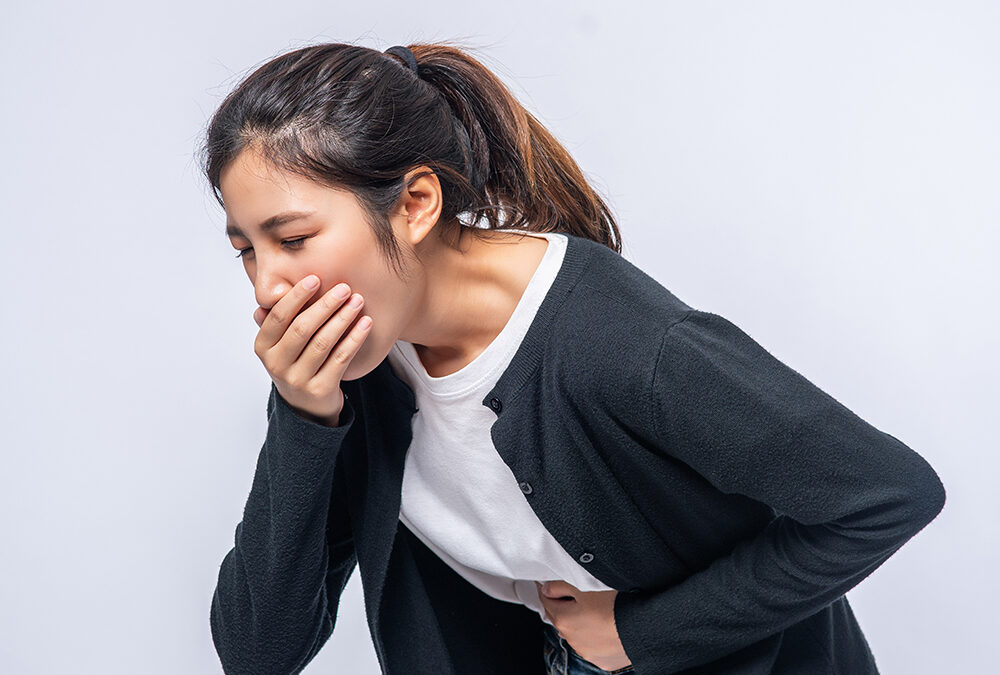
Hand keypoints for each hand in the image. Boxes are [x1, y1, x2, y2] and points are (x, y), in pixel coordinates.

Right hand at [252, 274, 371, 425]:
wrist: (305, 407)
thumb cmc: (294, 363)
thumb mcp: (279, 344)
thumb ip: (276, 320)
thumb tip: (271, 292)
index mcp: (263, 347)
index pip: (279, 317)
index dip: (297, 296)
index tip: (316, 278)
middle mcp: (276, 364)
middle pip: (302, 328)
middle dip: (325, 305)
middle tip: (344, 288)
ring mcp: (298, 379)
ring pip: (323, 342)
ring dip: (343, 318)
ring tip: (358, 301)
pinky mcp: (320, 389)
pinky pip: (341, 358)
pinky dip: (355, 338)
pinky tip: (366, 323)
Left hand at [535, 580, 631, 670]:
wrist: (645, 625)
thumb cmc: (616, 603)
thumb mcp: (584, 586)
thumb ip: (560, 586)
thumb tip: (546, 588)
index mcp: (564, 620)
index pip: (546, 601)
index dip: (548, 589)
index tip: (549, 583)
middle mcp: (573, 641)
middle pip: (561, 618)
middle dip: (563, 606)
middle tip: (573, 592)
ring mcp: (589, 653)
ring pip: (577, 634)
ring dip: (580, 622)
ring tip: (596, 609)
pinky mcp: (604, 660)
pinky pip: (594, 646)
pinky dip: (595, 636)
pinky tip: (607, 625)